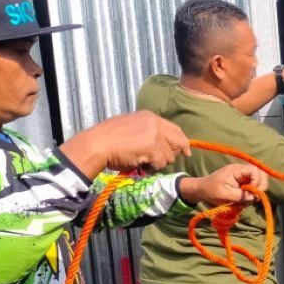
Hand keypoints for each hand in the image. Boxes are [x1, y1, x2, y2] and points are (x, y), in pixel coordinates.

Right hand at [62, 111, 190, 177]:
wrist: (96, 144)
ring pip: (169, 156)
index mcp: (149, 116)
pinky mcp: (152, 147)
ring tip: (143, 161)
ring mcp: (154, 135)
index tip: (186, 151)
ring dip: (158, 162)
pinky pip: (160, 163)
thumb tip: (160, 142)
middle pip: (178, 142)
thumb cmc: (107, 138)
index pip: (175, 129)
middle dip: (172, 154)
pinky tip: (141, 164)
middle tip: (160, 160)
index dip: (182, 141)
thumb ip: (147, 131)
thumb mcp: (130, 126)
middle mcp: (155, 123)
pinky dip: (152, 167)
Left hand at [179, 164, 268, 206]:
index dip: (257, 181)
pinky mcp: (243, 183)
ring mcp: (243, 177)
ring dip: (256, 192)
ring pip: (259, 181)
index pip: (256, 170)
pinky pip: (253, 187)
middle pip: (261, 174)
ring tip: (246, 200)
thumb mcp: (225, 195)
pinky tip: (244, 199)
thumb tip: (255, 197)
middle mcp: (242, 171)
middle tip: (253, 197)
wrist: (202, 190)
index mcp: (237, 170)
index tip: (251, 192)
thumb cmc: (211, 191)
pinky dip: (251, 195)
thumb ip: (241, 196)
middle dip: (260, 186)